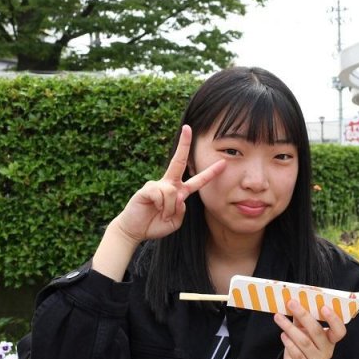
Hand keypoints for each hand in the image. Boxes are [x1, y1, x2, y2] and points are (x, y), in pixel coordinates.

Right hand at [113, 125, 224, 243]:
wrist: (135, 230)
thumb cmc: (155, 224)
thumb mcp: (175, 221)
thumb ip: (181, 210)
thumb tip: (178, 195)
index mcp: (179, 192)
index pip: (197, 181)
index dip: (211, 173)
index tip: (223, 163)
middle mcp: (169, 184)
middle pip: (179, 161)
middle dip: (184, 145)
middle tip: (187, 128)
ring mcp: (157, 184)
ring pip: (173, 192)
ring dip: (170, 208)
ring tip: (161, 214)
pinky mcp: (147, 188)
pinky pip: (162, 195)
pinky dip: (162, 206)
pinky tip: (154, 209)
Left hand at [275, 301, 345, 358]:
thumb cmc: (301, 349)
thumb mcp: (302, 332)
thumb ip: (300, 319)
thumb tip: (295, 300)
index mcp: (330, 340)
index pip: (339, 331)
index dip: (334, 319)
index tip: (323, 307)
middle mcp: (326, 351)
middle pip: (317, 332)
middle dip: (304, 316)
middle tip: (291, 303)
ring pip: (305, 343)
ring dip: (290, 328)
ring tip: (278, 317)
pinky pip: (297, 355)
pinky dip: (289, 344)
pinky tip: (282, 335)